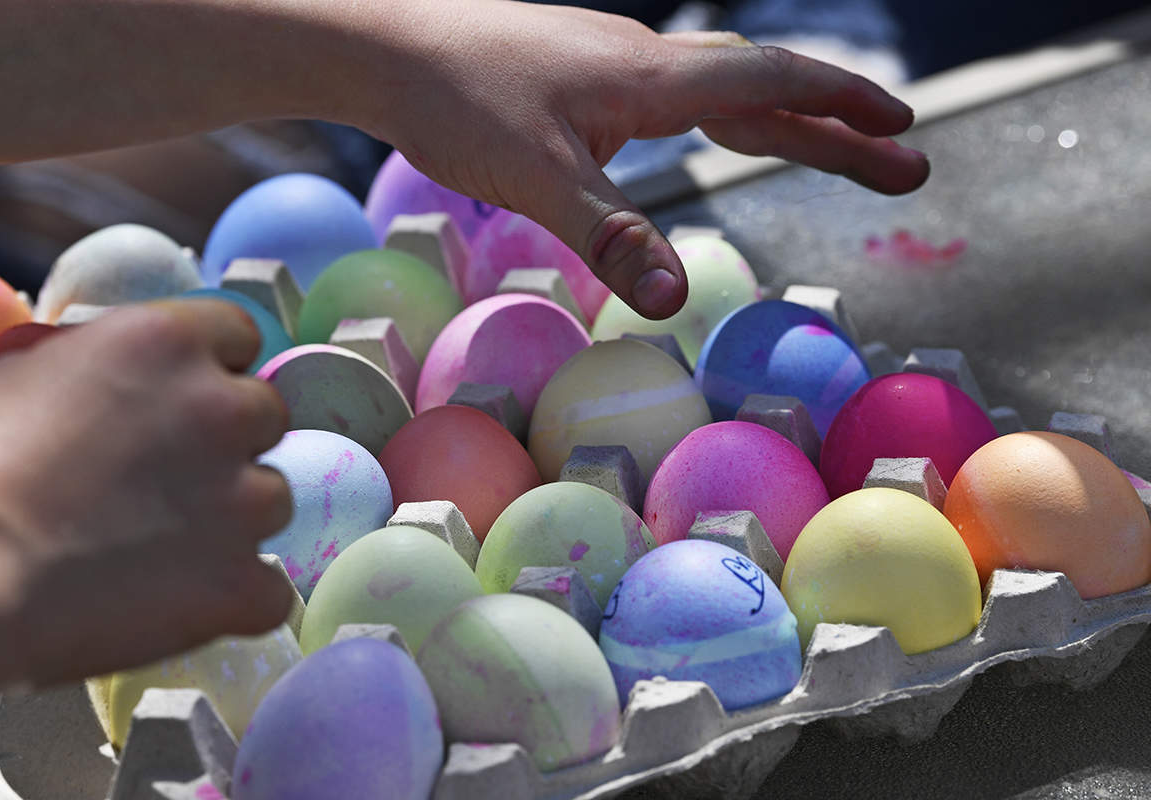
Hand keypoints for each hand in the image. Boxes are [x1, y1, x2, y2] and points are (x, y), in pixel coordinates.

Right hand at [0, 299, 292, 693]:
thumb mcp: (25, 370)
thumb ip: (102, 357)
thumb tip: (128, 368)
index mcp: (168, 342)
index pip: (240, 335)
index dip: (213, 371)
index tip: (184, 403)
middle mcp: (223, 408)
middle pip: (265, 415)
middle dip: (227, 444)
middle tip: (165, 481)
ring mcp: (244, 498)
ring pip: (272, 499)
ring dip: (233, 519)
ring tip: (157, 548)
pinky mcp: (242, 581)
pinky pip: (269, 589)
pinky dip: (234, 599)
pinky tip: (180, 603)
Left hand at [352, 0, 928, 318]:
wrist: (386, 45)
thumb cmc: (457, 102)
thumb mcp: (537, 181)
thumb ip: (611, 238)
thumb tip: (676, 303)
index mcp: (650, 79)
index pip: (771, 85)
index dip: (840, 108)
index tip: (901, 128)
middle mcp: (645, 62)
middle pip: (766, 91)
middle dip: (838, 128)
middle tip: (904, 161)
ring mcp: (615, 63)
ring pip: (724, 91)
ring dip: (786, 123)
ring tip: (836, 151)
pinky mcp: (585, 74)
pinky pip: (681, 94)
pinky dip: (726, 116)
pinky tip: (715, 132)